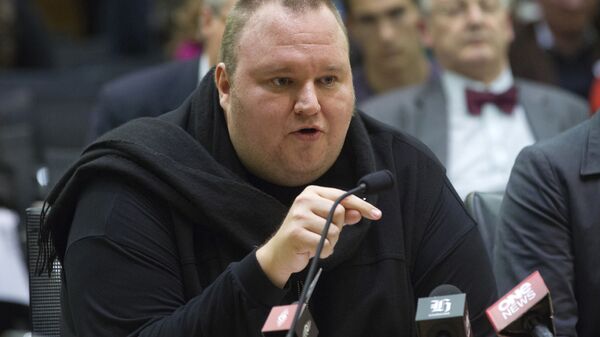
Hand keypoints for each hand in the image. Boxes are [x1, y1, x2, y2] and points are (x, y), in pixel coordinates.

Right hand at [256, 185, 381, 287]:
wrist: (279, 253)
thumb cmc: (303, 235)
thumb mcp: (324, 222)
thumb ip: (341, 216)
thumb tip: (358, 213)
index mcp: (311, 192)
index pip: (342, 197)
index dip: (361, 206)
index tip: (377, 214)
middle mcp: (304, 200)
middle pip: (340, 212)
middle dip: (338, 229)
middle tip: (324, 235)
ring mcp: (299, 216)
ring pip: (333, 231)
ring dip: (330, 243)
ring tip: (316, 244)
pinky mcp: (296, 233)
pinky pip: (324, 245)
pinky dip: (323, 252)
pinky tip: (311, 251)